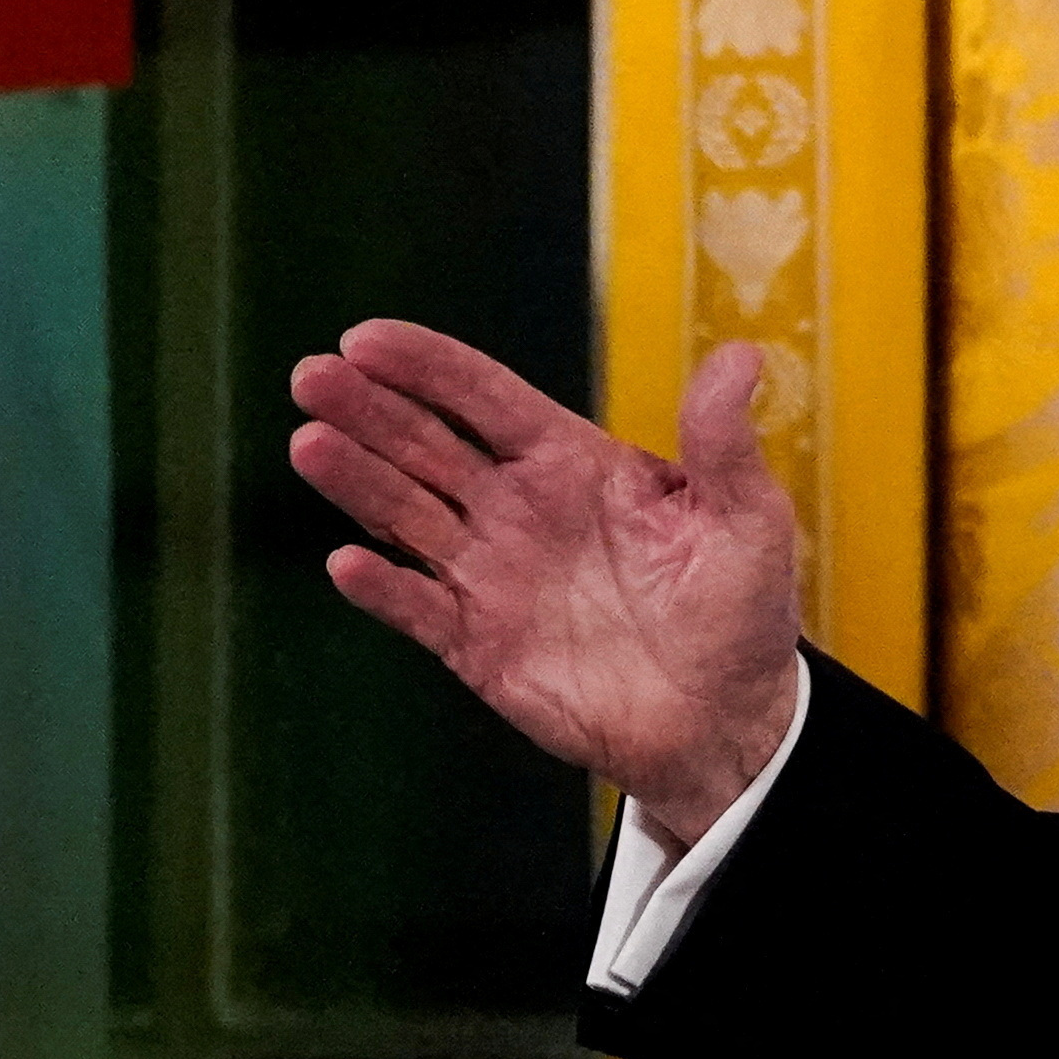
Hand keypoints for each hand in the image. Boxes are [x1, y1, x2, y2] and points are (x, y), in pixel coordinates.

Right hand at [288, 322, 803, 845]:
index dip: (428, 367)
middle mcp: (518, 510)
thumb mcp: (748, 518)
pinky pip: (417, 608)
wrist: (726, 719)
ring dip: (356, 480)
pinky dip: (382, 588)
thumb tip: (746, 354)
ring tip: (310, 442)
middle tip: (311, 375)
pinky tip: (349, 561)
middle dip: (368, 408)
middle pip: (426, 445)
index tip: (366, 338)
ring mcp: (491, 575)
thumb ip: (725, 443)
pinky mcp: (477, 644)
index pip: (487, 399)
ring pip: (405, 515)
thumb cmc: (740, 611)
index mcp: (574, 463)